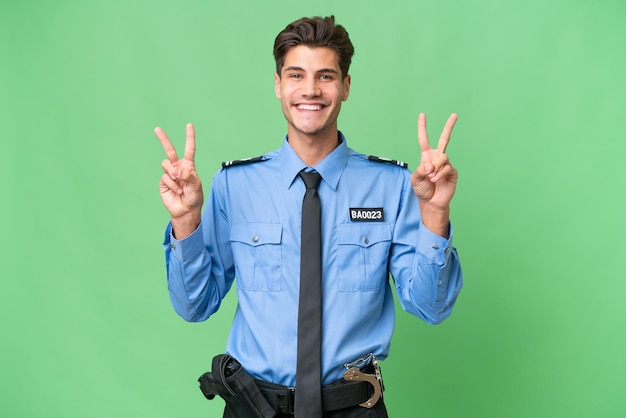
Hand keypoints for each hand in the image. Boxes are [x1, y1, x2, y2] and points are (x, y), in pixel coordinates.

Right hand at [155, 123, 203, 236]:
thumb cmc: (194, 197)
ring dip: (174, 174)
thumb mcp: (196, 185)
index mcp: (189, 166)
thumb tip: (176, 169)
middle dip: (163, 139)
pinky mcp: (163, 182)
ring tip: (180, 185)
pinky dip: (173, 185)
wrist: (186, 210)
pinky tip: (177, 191)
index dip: (189, 137)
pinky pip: (166, 178)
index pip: (189, 149)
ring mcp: (170, 174)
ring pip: (166, 164)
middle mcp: (178, 167)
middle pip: (169, 150)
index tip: (189, 125)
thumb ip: (188, 176)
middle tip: (156, 128)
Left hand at [410, 113, 458, 235]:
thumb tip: (430, 164)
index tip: (422, 115)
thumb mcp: (415, 179)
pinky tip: (436, 180)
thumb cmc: (422, 189)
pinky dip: (439, 174)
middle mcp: (437, 158)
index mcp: (426, 157)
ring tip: (431, 177)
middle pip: (444, 139)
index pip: (424, 140)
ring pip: (443, 157)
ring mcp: (445, 164)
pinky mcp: (452, 171)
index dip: (422, 128)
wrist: (431, 202)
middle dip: (449, 127)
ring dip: (435, 167)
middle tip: (455, 115)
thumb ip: (420, 170)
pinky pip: (446, 167)